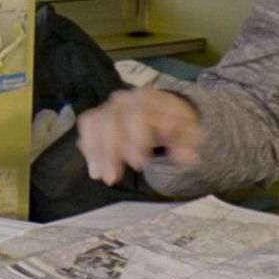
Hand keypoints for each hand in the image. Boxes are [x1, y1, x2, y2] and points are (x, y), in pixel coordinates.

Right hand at [74, 86, 203, 185]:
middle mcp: (125, 99)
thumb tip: (189, 156)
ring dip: (94, 152)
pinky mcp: (100, 115)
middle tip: (112, 179)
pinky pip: (87, 127)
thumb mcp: (190, 133)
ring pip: (94, 123)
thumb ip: (188, 145)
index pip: (137, 115)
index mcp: (149, 99)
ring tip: (98, 176)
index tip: (139, 165)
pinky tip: (94, 169)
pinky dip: (88, 148)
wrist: (167, 110)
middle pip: (109, 120)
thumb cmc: (178, 123)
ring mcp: (110, 106)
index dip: (135, 140)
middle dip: (108, 151)